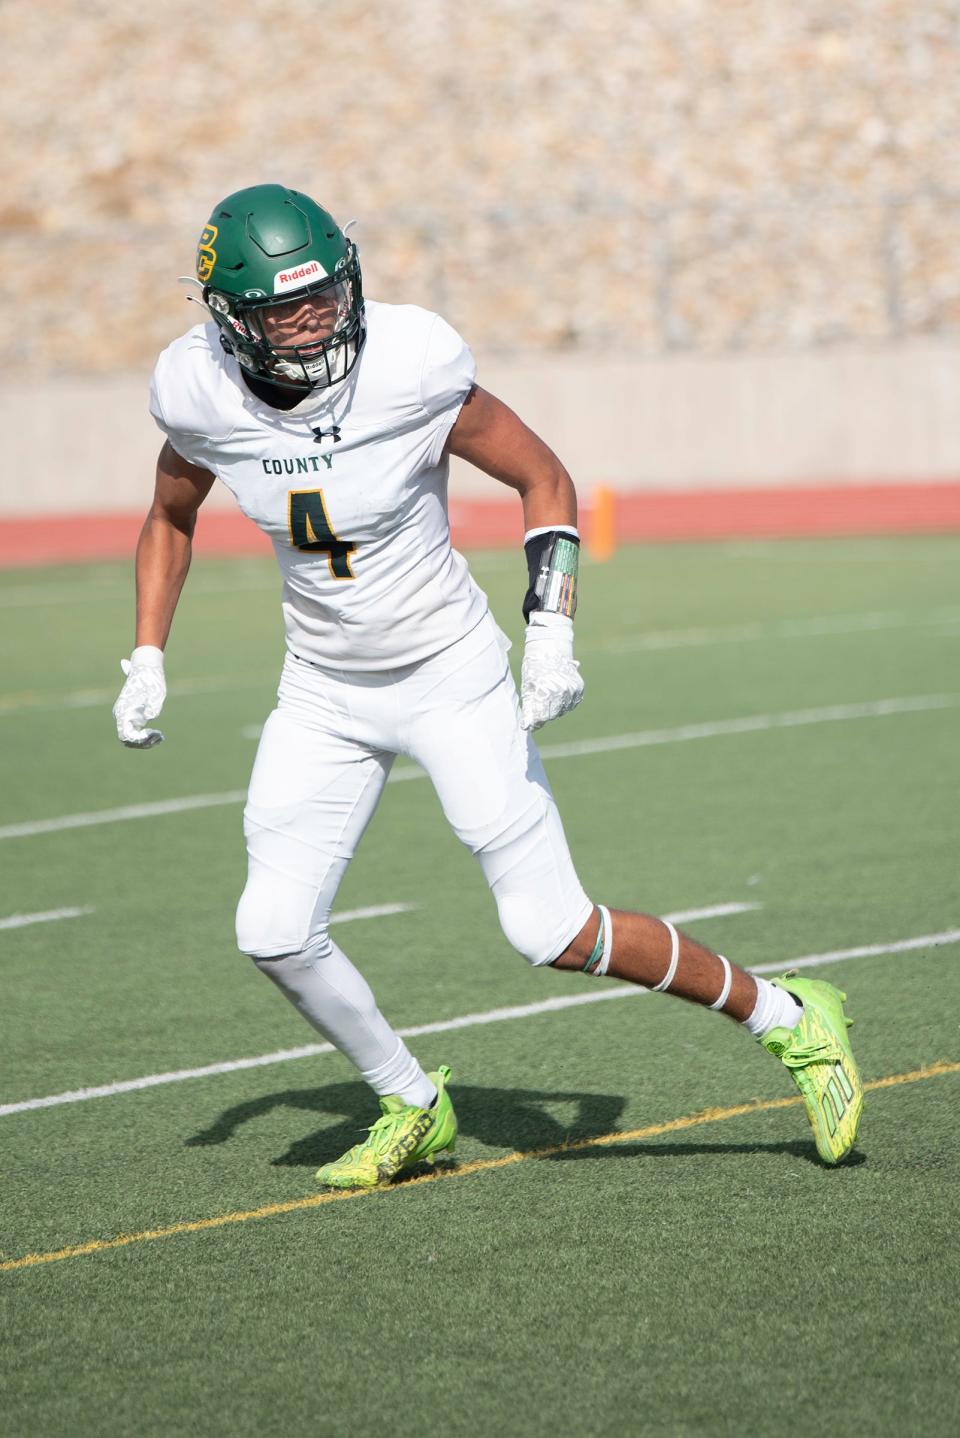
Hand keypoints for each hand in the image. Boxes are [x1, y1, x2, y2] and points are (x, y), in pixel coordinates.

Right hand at [113, 645, 165, 747]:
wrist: (147, 667)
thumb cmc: (151, 679)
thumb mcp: (156, 692)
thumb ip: (152, 705)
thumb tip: (150, 716)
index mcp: (124, 710)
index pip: (125, 735)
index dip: (138, 739)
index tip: (152, 732)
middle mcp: (122, 715)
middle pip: (127, 739)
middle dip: (143, 743)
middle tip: (159, 736)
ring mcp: (127, 716)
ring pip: (131, 738)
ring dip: (145, 742)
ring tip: (160, 737)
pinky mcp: (133, 716)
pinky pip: (136, 733)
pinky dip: (146, 737)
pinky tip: (159, 735)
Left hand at [520, 612, 583, 730]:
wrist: (550, 649)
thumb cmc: (533, 669)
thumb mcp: (528, 687)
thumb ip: (529, 708)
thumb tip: (527, 726)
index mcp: (547, 691)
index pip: (541, 716)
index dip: (534, 721)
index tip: (528, 724)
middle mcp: (562, 691)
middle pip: (552, 715)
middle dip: (543, 714)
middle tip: (536, 707)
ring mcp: (572, 689)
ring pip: (562, 710)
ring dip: (554, 708)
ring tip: (547, 696)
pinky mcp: (579, 688)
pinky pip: (571, 704)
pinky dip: (564, 703)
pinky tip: (556, 694)